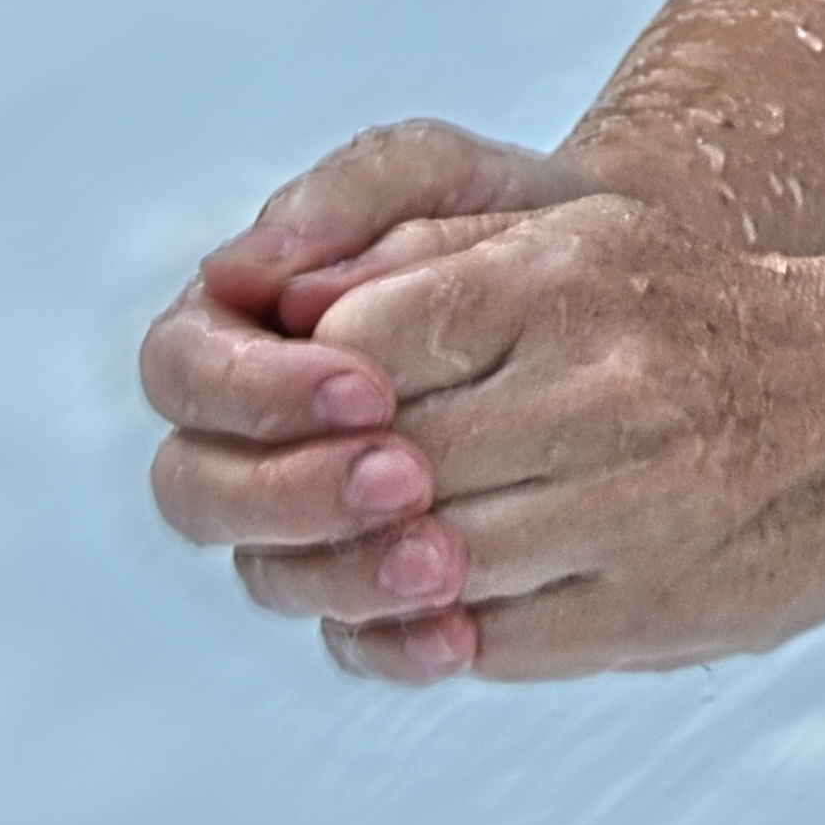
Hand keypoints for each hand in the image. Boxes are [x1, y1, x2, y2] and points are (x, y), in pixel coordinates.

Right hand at [142, 121, 565, 667]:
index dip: (257, 391)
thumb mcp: (452, 178)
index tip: (364, 384)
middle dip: (292, 492)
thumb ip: (356, 190)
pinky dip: (398, 645)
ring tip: (444, 560)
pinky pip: (350, 642)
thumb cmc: (523, 228)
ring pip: (271, 576)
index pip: (184, 374)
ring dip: (346, 576)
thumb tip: (252, 260)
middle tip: (402, 477)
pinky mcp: (371, 589)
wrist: (640, 310)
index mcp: (236, 330)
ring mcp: (304, 523)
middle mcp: (250, 436)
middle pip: (201, 491)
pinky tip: (460, 635)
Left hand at [240, 195, 824, 684]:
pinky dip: (435, 636)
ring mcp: (633, 509)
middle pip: (386, 469)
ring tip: (370, 557)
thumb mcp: (581, 238)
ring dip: (374, 574)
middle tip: (315, 502)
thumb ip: (429, 258)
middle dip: (333, 495)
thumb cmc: (703, 317)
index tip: (323, 410)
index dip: (313, 392)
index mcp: (564, 282)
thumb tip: (288, 305)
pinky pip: (492, 642)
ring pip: (428, 567)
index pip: (365, 346)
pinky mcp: (655, 609)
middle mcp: (600, 390)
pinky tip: (435, 607)